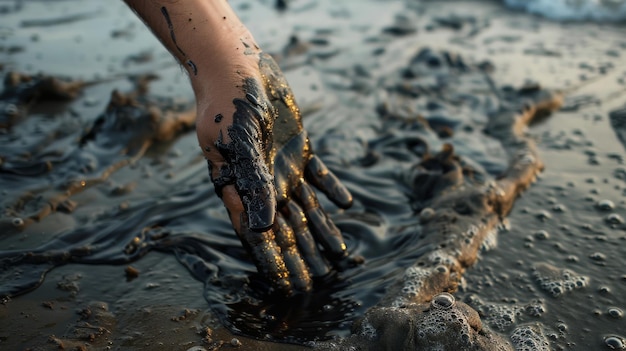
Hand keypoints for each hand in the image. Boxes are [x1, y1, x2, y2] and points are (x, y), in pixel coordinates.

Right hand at [195, 52, 355, 294]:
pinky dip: (332, 189)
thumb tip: (262, 229)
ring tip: (338, 255)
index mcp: (241, 188)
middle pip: (286, 228)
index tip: (288, 286)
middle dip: (300, 255)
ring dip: (322, 231)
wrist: (238, 68)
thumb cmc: (229, 105)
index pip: (259, 234)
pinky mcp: (299, 149)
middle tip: (316, 283)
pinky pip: (319, 175)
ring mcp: (283, 167)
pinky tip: (347, 204)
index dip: (274, 261)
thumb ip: (254, 186)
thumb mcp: (241, 146)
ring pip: (306, 208)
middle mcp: (263, 184)